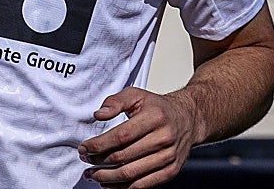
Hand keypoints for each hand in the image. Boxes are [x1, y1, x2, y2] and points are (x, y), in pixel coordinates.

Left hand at [78, 87, 201, 187]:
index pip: (121, 136)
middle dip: (99, 161)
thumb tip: (98, 115)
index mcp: (154, 118)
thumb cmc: (158, 108)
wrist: (188, 119)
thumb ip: (115, 101)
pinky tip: (109, 184)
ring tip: (92, 174)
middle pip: (124, 156)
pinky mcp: (171, 171)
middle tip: (85, 159)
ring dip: (107, 177)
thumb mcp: (136, 95)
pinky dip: (124, 187)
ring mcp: (168, 158)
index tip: (84, 147)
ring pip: (132, 173)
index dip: (99, 144)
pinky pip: (144, 184)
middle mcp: (163, 139)